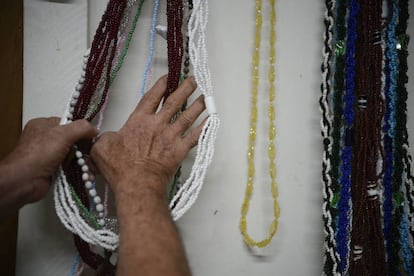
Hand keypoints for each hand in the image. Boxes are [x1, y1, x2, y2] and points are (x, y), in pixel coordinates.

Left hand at [1, 117, 97, 203]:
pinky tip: (88, 175)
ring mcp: (48, 155)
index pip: (68, 123)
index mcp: (43, 125)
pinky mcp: (51, 169)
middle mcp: (45, 138)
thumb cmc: (41, 153)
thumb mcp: (63, 134)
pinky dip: (79, 170)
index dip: (81, 129)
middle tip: (94, 154)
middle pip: (72, 139)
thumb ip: (81, 128)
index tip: (92, 137)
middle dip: (84, 148)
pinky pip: (69, 167)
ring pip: (72, 154)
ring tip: (93, 167)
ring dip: (84, 161)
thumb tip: (95, 130)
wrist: (25, 181)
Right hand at [91, 76, 205, 195]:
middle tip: (193, 80)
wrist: (137, 183)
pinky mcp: (180, 150)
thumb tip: (107, 136)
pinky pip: (196, 136)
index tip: (169, 77)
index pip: (152, 97)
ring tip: (205, 96)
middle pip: (174, 102)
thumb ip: (105, 137)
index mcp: (139, 121)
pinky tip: (212, 120)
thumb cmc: (120, 167)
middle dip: (184, 89)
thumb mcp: (102, 147)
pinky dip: (205, 127)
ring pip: (187, 116)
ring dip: (197, 105)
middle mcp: (158, 125)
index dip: (161, 86)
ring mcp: (171, 137)